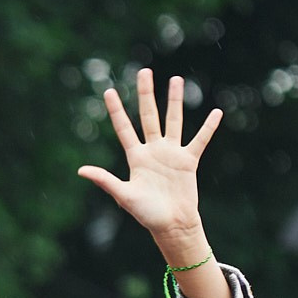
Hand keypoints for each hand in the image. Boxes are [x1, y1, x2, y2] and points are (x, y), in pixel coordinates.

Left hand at [78, 69, 220, 273]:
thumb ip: (105, 181)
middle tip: (144, 72)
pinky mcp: (188, 161)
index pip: (124, 129)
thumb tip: (81, 171)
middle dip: (145, 94)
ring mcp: (171, 154)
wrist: (172, 226)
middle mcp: (153, 151)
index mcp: (136, 158)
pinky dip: (208, 128)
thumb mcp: (124, 196)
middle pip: (148, 116)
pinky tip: (216, 112)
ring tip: (176, 80)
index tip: (109, 91)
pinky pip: (200, 140)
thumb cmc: (147, 214)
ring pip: (173, 121)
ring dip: (175, 101)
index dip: (116, 111)